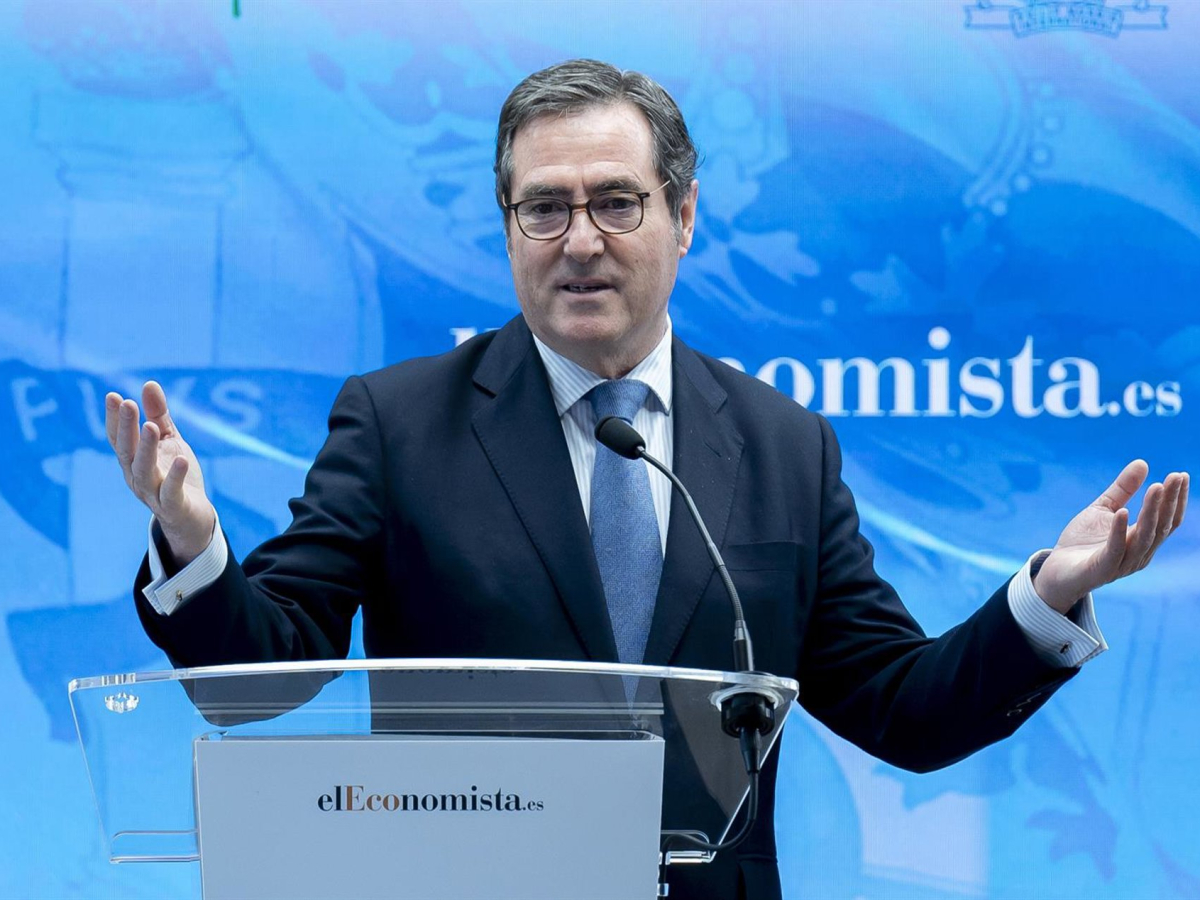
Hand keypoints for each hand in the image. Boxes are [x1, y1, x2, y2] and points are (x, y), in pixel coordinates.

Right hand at [105, 381, 215, 565]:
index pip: (118, 438)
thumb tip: (149, 383)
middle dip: (126, 428)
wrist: (193, 517)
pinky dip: (175, 477)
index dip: (115, 419)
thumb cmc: (176, 475)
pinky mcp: (173, 507)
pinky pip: (171, 493)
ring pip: (144, 471)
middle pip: (127, 452)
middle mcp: (136, 477)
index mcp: (132, 461)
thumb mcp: (170, 442)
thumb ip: (159, 415)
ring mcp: (153, 494)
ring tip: (151, 426)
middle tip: (127, 403)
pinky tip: (182, 459)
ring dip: (146, 449)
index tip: (113, 396)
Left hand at [1034, 461, 1188, 612]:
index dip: (1176, 499)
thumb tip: (1143, 462)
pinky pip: (1114, 549)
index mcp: (1142, 541)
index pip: (1168, 520)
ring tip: (1156, 487)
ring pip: (1144, 537)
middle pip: (1161, 527)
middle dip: (1169, 501)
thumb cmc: (1082, 542)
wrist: (1057, 570)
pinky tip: (1123, 512)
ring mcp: (1122, 563)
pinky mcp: (1102, 569)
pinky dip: (1119, 530)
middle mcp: (1139, 554)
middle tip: (1175, 477)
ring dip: (1151, 511)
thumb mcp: (1103, 509)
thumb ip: (1122, 490)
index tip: (1181, 475)